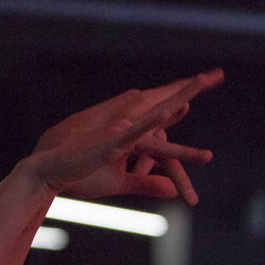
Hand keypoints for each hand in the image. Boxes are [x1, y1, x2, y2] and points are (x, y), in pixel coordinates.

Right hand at [24, 70, 222, 205]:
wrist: (51, 172)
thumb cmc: (82, 175)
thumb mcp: (121, 184)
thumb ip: (149, 184)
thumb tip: (174, 191)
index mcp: (135, 135)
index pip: (165, 115)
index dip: (183, 98)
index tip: (203, 80)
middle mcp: (131, 128)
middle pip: (166, 107)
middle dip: (190, 89)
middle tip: (214, 73)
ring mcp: (122, 133)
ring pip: (157, 117)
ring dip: (180, 98)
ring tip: (202, 81)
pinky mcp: (112, 144)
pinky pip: (137, 133)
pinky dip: (152, 123)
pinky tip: (169, 111)